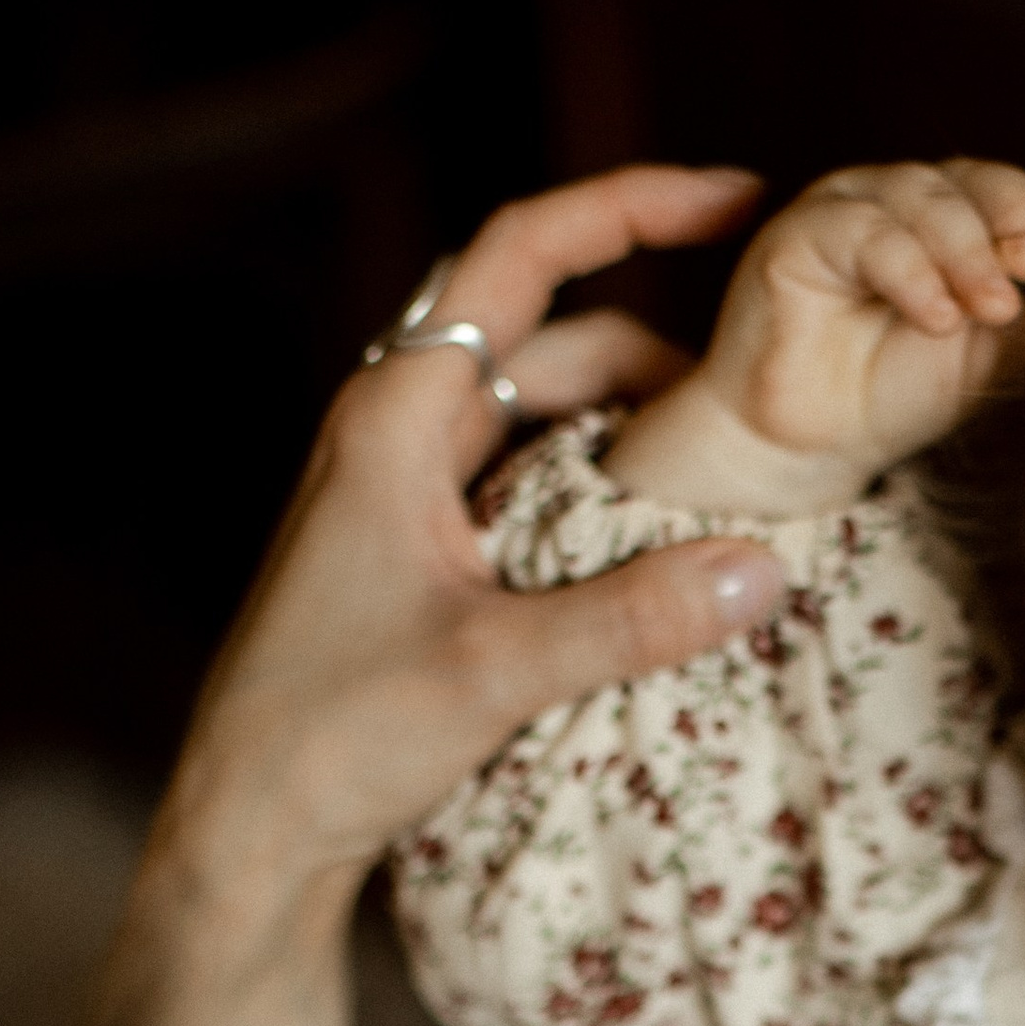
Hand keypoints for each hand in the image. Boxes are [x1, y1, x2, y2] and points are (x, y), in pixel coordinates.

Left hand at [67, 164, 790, 1025]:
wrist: (251, 824)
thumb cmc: (334, 734)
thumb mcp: (495, 671)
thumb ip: (632, 618)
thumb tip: (766, 570)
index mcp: (397, 413)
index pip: (521, 253)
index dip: (630, 206)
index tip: (736, 201)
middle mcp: (403, 429)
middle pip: (557, 338)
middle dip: (666, 351)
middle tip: (772, 388)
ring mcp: (416, 490)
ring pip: (553, 418)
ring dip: (642, 434)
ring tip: (742, 476)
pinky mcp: (432, 553)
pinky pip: (540, 487)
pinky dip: (610, 496)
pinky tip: (675, 542)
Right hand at [608, 158, 1024, 518]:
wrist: (815, 445)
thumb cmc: (899, 394)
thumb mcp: (997, 355)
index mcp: (955, 218)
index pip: (1012, 190)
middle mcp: (903, 201)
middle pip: (971, 178)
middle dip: (1014, 220)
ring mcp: (849, 210)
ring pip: (921, 194)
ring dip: (966, 249)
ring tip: (991, 309)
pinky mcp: (798, 235)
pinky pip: (864, 232)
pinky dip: (911, 271)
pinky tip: (937, 316)